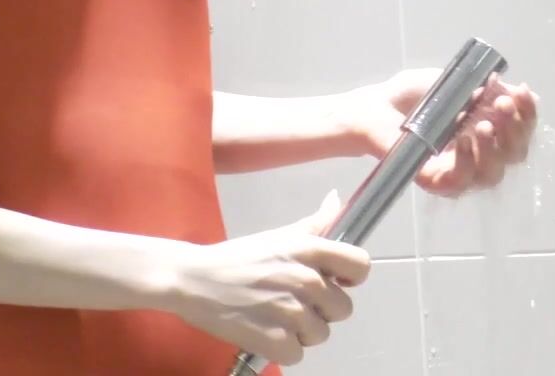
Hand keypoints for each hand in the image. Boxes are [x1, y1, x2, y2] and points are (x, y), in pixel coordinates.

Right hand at [165, 190, 370, 365]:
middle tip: (290, 301)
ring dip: (300, 331)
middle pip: (342, 308)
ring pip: (321, 333)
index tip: (334, 281)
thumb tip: (336, 200)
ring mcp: (292, 312)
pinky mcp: (276, 341)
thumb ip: (314, 223)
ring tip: (273, 316)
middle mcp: (306, 280)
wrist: (193, 280)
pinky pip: (298, 353)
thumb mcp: (277, 236)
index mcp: (308, 250)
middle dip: (320, 309)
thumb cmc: (236, 258)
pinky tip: (264, 331)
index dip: (349, 277)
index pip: (360, 266)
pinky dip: (281, 348)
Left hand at [343, 69, 538, 196]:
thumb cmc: (409, 96)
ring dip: (494, 147)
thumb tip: (516, 91)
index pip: (519, 131)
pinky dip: (467, 161)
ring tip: (482, 124)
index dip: (527, 114)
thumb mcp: (451, 83)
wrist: (373, 107)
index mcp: (486, 131)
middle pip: (514, 156)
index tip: (522, 92)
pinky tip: (464, 141)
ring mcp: (458, 171)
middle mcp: (478, 155)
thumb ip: (483, 87)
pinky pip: (461, 182)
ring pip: (492, 174)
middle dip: (515, 130)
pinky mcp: (436, 183)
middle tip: (502, 105)